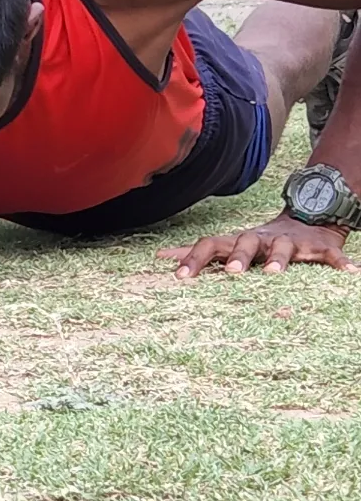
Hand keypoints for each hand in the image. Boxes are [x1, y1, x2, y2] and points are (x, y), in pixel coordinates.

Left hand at [164, 212, 353, 279]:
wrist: (305, 222)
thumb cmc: (258, 243)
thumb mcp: (228, 245)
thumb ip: (197, 252)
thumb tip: (158, 257)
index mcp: (237, 242)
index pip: (210, 245)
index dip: (194, 259)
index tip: (179, 278)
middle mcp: (261, 240)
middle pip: (245, 243)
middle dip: (238, 257)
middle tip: (231, 273)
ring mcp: (291, 242)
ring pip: (283, 247)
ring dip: (279, 259)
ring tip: (276, 274)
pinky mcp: (320, 248)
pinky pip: (331, 255)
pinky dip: (340, 263)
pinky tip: (349, 273)